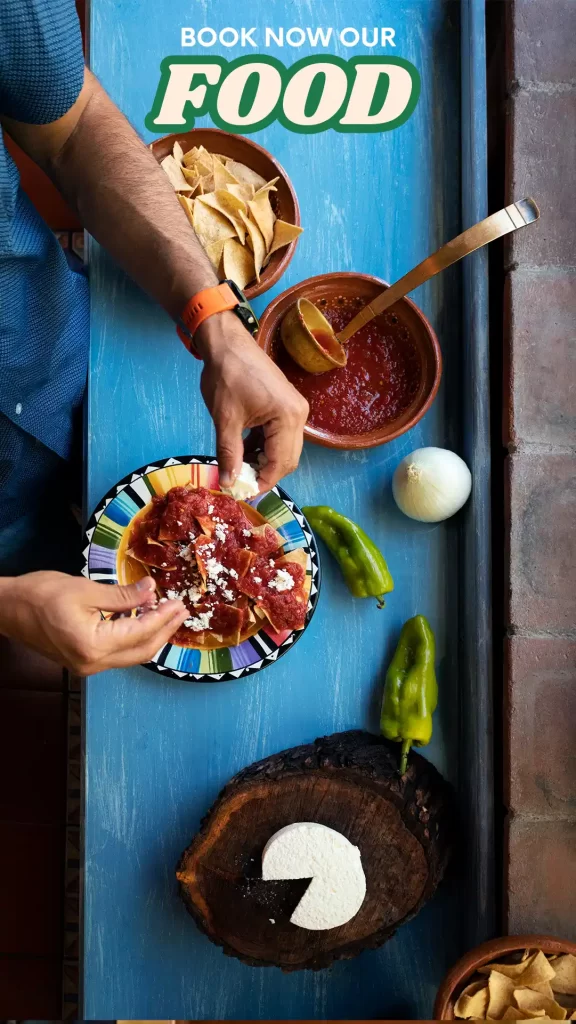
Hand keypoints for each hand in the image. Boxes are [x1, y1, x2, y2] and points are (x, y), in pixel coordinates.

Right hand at [0, 573, 187, 674]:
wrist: (7, 609)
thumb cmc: (40, 594)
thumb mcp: (85, 589)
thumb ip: (122, 595)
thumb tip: (152, 590)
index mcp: (93, 646)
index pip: (140, 634)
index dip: (163, 618)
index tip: (180, 603)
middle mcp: (93, 663)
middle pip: (141, 651)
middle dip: (164, 631)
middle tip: (182, 610)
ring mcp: (88, 666)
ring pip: (131, 655)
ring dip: (151, 634)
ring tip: (167, 612)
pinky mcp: (84, 661)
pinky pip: (118, 652)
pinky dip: (134, 637)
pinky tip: (143, 618)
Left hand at [197, 312, 308, 491]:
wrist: (228, 343)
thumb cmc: (226, 376)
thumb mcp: (225, 420)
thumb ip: (229, 454)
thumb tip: (229, 484)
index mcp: (288, 417)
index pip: (280, 463)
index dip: (262, 482)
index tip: (241, 492)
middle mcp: (299, 415)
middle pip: (288, 459)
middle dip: (265, 474)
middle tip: (240, 483)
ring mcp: (295, 410)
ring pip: (285, 450)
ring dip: (265, 462)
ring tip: (240, 468)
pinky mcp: (287, 407)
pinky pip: (281, 437)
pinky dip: (265, 448)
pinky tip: (246, 452)